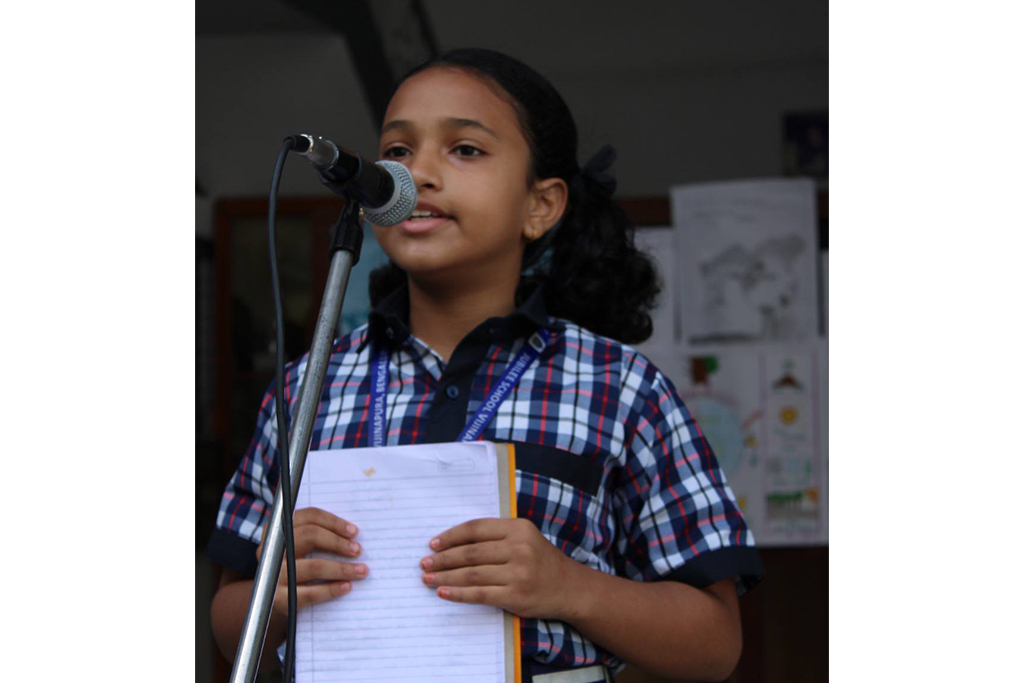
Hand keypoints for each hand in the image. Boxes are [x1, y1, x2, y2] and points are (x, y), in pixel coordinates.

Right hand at [256, 507, 367, 618]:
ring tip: (361, 570)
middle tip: (358, 550)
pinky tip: (347, 586)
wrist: (269, 600)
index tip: (353, 531)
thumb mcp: (298, 546)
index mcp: (279, 529)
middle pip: (309, 536)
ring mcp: (275, 574)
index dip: (333, 522)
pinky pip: (311, 593)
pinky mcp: (279, 599)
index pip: (308, 516)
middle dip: (338, 542)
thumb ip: (317, 535)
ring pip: (314, 566)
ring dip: (342, 568)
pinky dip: (332, 589)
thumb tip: (352, 534)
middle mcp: (273, 548)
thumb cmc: (294, 566)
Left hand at [419, 518, 579, 618]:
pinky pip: (480, 594)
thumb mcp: (525, 538)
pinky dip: (458, 593)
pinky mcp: (516, 596)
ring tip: (427, 579)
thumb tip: (454, 543)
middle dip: (443, 558)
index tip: (433, 543)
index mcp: (518, 528)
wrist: (570, 588)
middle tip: (424, 563)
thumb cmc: (541, 561)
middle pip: (471, 552)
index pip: (476, 529)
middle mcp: (519, 548)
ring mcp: (518, 573)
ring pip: (472, 574)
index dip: (451, 536)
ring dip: (445, 576)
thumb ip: (496, 536)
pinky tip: (444, 592)